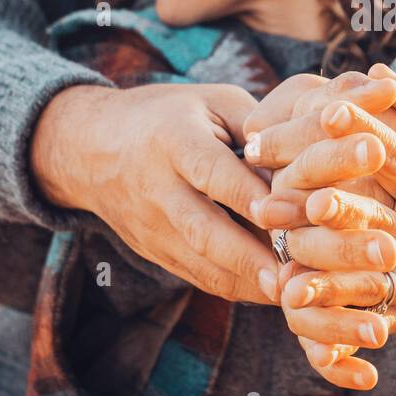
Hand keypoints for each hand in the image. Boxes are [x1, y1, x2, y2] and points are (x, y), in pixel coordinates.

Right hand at [30, 83, 277, 304]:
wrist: (92, 146)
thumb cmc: (169, 116)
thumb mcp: (212, 102)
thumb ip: (257, 128)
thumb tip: (302, 164)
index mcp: (174, 140)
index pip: (213, 173)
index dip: (249, 197)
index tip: (288, 216)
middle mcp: (157, 187)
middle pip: (202, 229)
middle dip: (247, 257)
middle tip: (290, 276)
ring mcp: (151, 225)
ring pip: (199, 262)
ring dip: (245, 281)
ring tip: (289, 293)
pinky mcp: (153, 250)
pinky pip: (195, 275)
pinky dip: (232, 287)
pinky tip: (267, 292)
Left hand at [271, 65, 395, 388]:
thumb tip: (378, 72)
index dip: (368, 133)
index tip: (329, 110)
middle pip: (379, 221)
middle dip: (342, 209)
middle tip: (307, 194)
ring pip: (363, 273)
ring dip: (321, 260)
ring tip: (280, 240)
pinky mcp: (394, 312)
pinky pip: (358, 314)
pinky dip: (325, 306)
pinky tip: (290, 291)